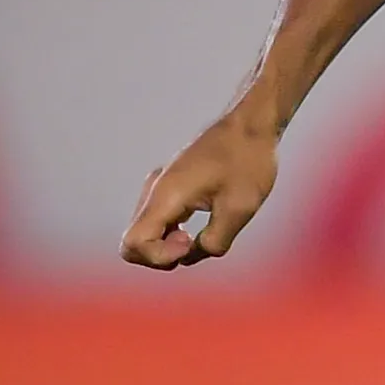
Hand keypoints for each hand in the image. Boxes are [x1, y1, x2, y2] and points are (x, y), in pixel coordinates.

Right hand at [121, 110, 279, 268]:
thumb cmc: (248, 162)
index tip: (190, 243)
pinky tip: (198, 231)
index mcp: (165, 196)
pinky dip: (173, 234)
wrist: (251, 126)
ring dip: (169, 246)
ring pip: (146, 233)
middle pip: (133, 242)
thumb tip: (191, 256)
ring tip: (201, 238)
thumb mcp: (239, 209)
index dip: (158, 257)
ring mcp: (160, 189)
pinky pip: (159, 221)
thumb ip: (213, 242)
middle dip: (162, 256)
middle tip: (195, 244)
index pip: (132, 244)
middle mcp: (154, 192)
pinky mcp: (170, 188)